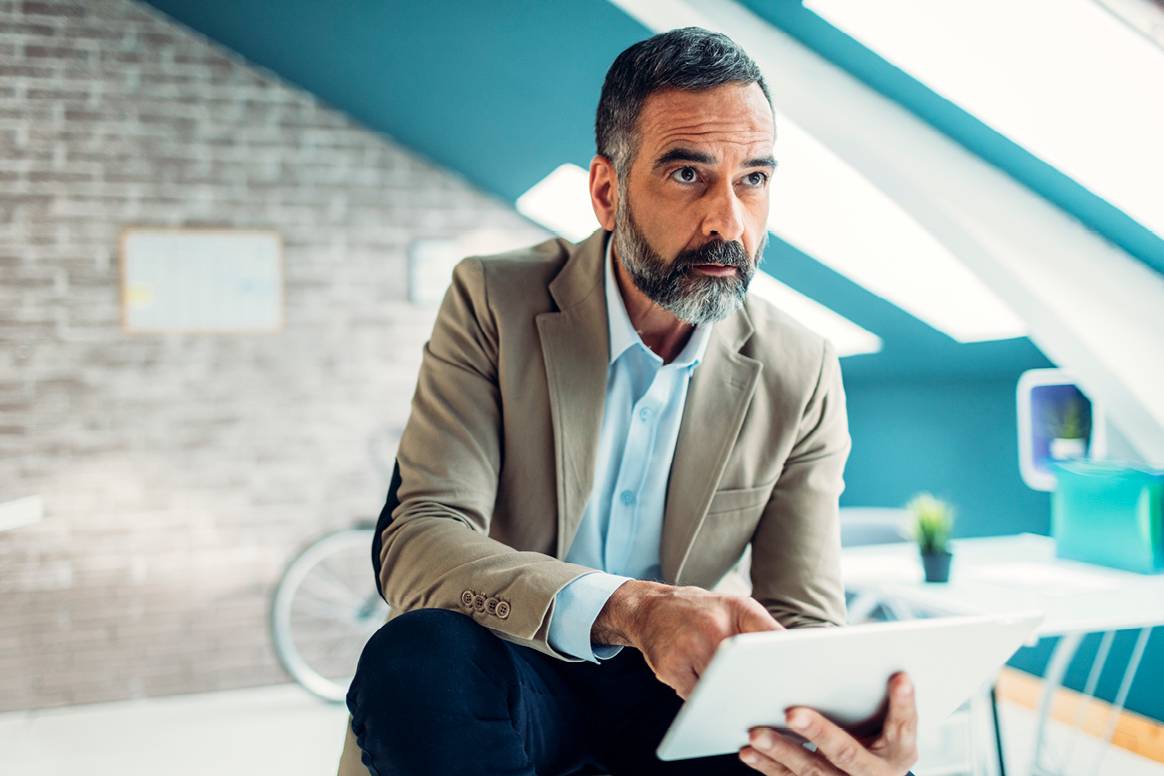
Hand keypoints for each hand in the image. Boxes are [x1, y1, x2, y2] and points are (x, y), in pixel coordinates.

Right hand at [592, 579, 781, 698]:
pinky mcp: (669, 667)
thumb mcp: (738, 609)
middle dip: (759, 691)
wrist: (650, 607)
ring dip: (730, 701)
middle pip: (746, 673)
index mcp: (739, 610)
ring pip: (720, 690)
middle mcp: (714, 626)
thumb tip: (799, 659)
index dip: (786, 664)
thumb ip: (766, 630)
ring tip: (742, 710)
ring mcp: (689, 647)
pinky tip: (708, 699)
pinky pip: (696, 698)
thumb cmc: (702, 612)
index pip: (772, 638)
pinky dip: (704, 701)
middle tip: (771, 707)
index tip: (797, 686)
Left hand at [738, 672, 917, 774]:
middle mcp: (876, 773)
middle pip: (847, 753)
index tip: (899, 676)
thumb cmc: (876, 731)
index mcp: (900, 750)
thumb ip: (876, 693)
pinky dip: (767, 766)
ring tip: (756, 732)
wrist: (870, 771)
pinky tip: (748, 751)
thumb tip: (869, 656)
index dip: (903, 702)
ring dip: (782, 750)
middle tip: (792, 713)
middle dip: (819, 733)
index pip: (903, 724)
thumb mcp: (885, 717)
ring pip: (813, 771)